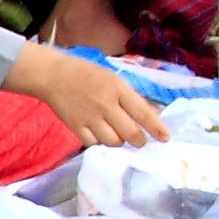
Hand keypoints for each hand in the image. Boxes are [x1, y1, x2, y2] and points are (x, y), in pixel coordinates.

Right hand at [6, 43, 165, 149]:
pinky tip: (100, 135)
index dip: (156, 128)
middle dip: (139, 141)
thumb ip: (130, 98)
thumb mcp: (113, 79)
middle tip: (139, 140)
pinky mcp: (76, 127)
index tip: (165, 138)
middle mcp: (106, 105)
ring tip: (117, 135)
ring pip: (113, 142)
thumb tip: (150, 117)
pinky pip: (94, 144)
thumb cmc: (87, 74)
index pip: (143, 113)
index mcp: (118, 89)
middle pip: (130, 134)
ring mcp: (90, 118)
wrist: (54, 76)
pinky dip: (100, 143)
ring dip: (119, 142)